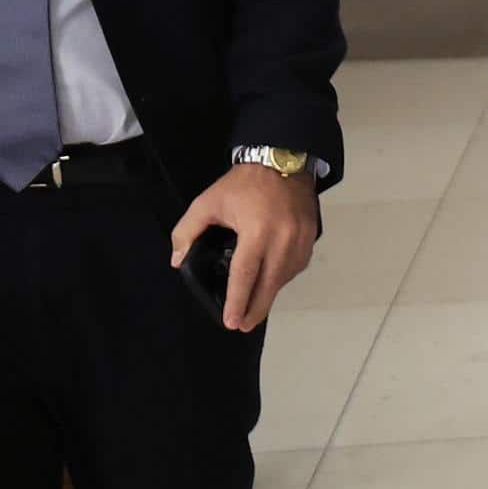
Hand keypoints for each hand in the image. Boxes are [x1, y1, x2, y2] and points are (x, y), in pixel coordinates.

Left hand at [169, 163, 317, 332]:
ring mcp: (300, 239)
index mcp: (256, 231)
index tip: (230, 321)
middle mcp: (283, 239)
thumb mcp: (207, 203)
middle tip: (243, 326)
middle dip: (256, 309)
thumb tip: (177, 260)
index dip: (237, 300)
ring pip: (284, 277)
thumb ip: (187, 231)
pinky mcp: (311, 238)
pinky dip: (283, 277)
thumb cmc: (243, 184)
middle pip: (269, 284)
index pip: (245, 274)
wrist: (282, 162)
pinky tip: (271, 281)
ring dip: (270, 293)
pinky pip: (296, 266)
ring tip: (255, 305)